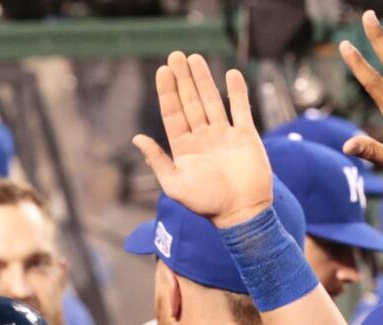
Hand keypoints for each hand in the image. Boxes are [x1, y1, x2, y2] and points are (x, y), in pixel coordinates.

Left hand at [132, 52, 270, 227]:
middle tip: (176, 55)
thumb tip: (137, 138)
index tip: (162, 71)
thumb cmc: (206, 202)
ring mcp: (224, 135)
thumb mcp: (174, 184)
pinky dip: (237, 91)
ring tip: (195, 58)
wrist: (240, 211)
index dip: (167, 92)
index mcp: (184, 149)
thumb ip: (157, 160)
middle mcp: (203, 139)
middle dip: (183, 79)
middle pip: (190, 102)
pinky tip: (230, 73)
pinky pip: (241, 108)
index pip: (173, 114)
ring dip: (203, 80)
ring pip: (212, 100)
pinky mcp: (245, 136)